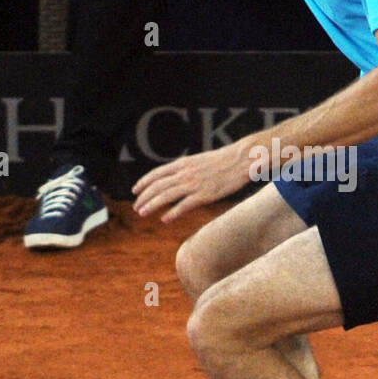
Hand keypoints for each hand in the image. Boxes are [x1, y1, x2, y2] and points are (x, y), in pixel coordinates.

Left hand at [133, 145, 250, 221]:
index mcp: (183, 163)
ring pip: (166, 195)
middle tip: (136, 207)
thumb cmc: (224, 161)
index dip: (143, 183)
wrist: (242, 159)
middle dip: (144, 197)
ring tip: (142, 213)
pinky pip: (184, 205)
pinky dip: (172, 213)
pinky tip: (164, 219)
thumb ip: (186, 169)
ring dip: (151, 205)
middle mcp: (185, 173)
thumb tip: (176, 177)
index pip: (156, 173)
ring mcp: (194, 184)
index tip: (135, 191)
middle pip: (157, 186)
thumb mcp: (200, 160)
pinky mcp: (205, 195)